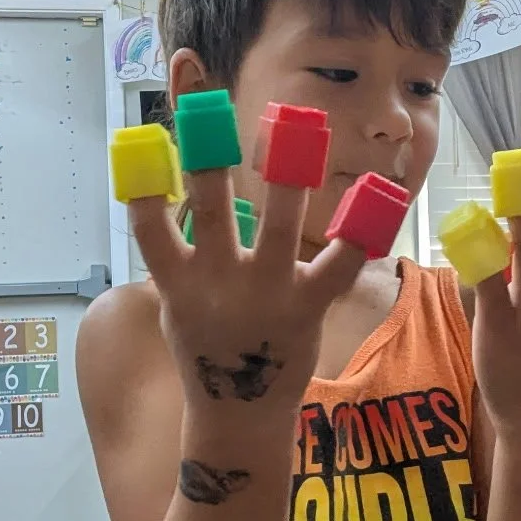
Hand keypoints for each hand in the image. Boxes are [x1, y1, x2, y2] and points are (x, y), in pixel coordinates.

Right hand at [131, 145, 366, 423]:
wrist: (237, 417)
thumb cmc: (207, 349)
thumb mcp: (175, 305)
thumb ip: (175, 255)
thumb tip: (161, 203)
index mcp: (177, 279)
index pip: (148, 221)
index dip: (142, 178)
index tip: (141, 131)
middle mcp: (216, 279)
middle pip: (207, 203)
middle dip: (206, 150)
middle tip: (208, 102)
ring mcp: (264, 292)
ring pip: (276, 221)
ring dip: (285, 172)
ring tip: (295, 124)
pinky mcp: (307, 305)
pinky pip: (339, 263)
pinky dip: (359, 229)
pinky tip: (379, 192)